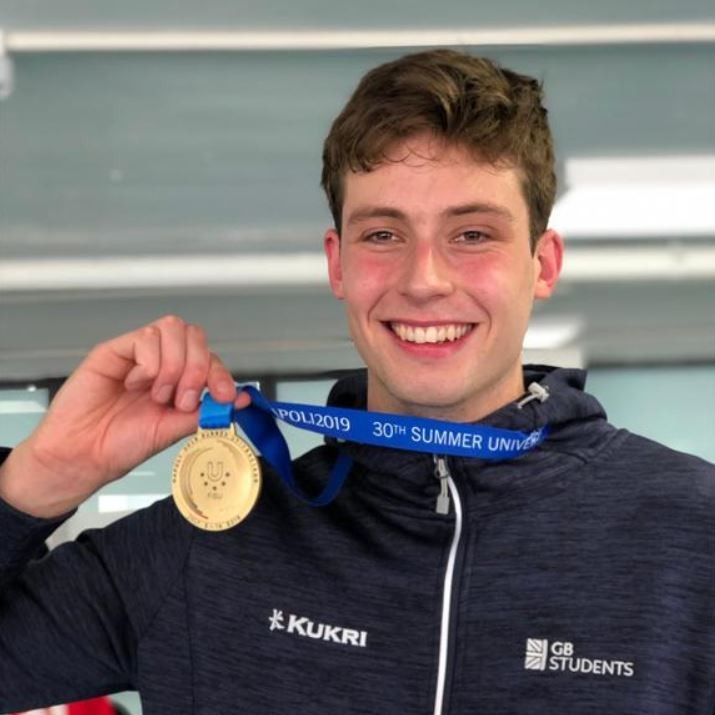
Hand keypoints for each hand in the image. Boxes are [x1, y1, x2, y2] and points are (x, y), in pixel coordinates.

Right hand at [0, 315, 249, 517]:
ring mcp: (140, 353)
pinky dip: (150, 365)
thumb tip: (243, 400)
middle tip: (182, 400)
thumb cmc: (122, 443)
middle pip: (196, 336)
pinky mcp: (116, 349)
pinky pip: (147, 337)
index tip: (224, 395)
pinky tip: (135, 385)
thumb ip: (207, 411)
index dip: (221, 373)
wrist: (84, 454)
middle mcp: (163, 362)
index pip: (210, 358)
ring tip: (158, 395)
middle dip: (198, 368)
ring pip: (174, 329)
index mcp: (180, 380)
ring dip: (174, 366)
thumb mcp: (174, 429)